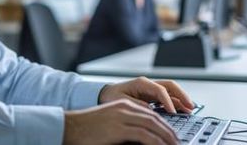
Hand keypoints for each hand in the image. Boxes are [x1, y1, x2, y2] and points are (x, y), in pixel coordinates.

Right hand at [63, 99, 178, 144]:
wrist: (69, 127)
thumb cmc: (87, 129)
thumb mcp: (109, 124)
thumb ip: (125, 127)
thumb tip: (141, 139)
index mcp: (123, 105)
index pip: (151, 114)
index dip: (164, 125)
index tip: (172, 136)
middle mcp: (125, 107)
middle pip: (155, 118)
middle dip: (169, 132)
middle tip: (177, 142)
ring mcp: (122, 116)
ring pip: (153, 125)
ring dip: (167, 137)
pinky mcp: (118, 128)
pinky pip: (144, 135)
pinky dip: (156, 142)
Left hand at [98, 77, 193, 113]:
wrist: (107, 95)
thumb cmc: (112, 96)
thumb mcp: (122, 101)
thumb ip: (137, 104)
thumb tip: (151, 110)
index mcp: (141, 83)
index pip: (159, 90)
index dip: (168, 101)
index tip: (173, 112)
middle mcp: (149, 84)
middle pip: (170, 86)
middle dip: (182, 95)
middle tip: (190, 106)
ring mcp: (152, 89)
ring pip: (171, 91)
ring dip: (182, 99)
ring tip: (190, 109)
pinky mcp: (153, 96)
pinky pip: (168, 97)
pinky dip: (176, 103)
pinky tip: (182, 110)